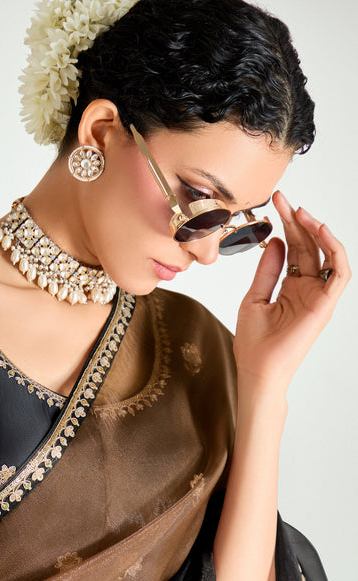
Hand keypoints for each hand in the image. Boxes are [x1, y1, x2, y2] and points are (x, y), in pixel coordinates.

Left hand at [233, 190, 350, 394]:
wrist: (257, 370)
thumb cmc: (253, 343)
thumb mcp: (254, 297)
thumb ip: (267, 270)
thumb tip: (275, 241)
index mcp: (290, 287)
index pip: (294, 249)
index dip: (286, 226)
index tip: (273, 204)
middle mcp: (307, 289)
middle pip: (309, 247)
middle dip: (297, 220)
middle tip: (282, 199)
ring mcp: (318, 296)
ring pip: (327, 254)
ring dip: (316, 230)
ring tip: (299, 212)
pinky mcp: (326, 305)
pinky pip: (339, 273)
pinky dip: (334, 250)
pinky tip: (319, 231)